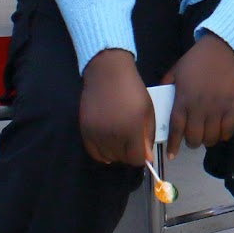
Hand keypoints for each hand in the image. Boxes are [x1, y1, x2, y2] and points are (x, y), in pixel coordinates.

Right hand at [80, 48, 153, 164]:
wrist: (107, 74)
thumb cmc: (133, 90)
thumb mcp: (148, 110)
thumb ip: (148, 135)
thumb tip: (147, 157)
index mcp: (132, 128)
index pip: (137, 158)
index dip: (142, 158)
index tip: (144, 151)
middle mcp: (113, 134)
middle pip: (122, 159)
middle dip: (130, 154)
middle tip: (133, 143)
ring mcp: (96, 134)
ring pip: (108, 157)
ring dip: (116, 154)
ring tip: (121, 141)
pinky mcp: (84, 130)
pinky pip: (93, 152)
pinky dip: (102, 152)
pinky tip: (108, 144)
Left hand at [163, 34, 233, 157]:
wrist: (224, 48)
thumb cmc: (197, 59)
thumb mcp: (176, 70)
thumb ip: (167, 86)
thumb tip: (160, 98)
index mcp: (183, 99)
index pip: (176, 129)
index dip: (173, 145)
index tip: (172, 154)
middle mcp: (199, 107)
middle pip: (194, 137)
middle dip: (192, 142)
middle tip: (192, 139)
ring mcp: (217, 108)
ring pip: (211, 137)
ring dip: (207, 140)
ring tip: (206, 136)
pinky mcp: (232, 106)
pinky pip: (228, 130)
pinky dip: (224, 135)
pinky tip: (220, 132)